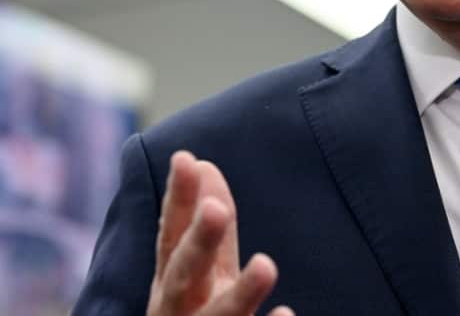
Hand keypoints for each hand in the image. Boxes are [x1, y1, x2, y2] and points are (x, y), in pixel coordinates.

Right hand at [147, 150, 293, 315]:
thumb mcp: (198, 275)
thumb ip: (203, 227)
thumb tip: (202, 163)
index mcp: (174, 285)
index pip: (172, 236)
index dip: (177, 200)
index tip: (187, 159)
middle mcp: (180, 312)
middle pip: (184, 276)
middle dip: (199, 243)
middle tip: (218, 208)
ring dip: (240, 293)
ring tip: (267, 264)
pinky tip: (287, 314)